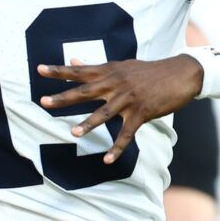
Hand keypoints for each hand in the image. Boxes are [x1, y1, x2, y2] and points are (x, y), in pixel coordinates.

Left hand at [37, 54, 204, 164]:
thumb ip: (97, 67)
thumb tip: (73, 60)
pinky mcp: (142, 112)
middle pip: (85, 91)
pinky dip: (117, 148)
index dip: (59, 70)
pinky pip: (126, 134)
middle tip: (44, 102)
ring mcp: (129, 99)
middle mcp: (116, 83)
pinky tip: (107, 159)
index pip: (79, 70)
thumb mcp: (122, 65)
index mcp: (109, 71)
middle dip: (64, 97)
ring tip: (73, 133)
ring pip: (104, 113)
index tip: (39, 69)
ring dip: (88, 124)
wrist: (180, 74)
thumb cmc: (149, 71)